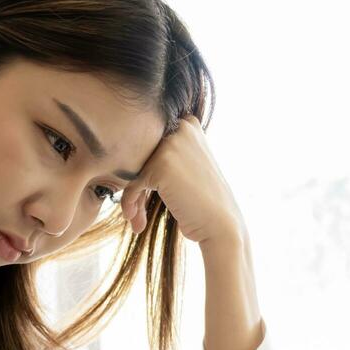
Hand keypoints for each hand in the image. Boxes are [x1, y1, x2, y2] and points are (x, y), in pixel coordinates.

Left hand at [117, 115, 244, 248]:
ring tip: (138, 219)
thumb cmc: (204, 200)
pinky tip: (137, 224)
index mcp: (189, 124)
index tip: (144, 195)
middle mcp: (181, 128)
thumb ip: (168, 153)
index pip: (151, 143)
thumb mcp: (191, 164)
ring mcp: (171, 145)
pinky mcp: (161, 165)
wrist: (221, 224)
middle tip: (138, 211)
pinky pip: (133, 185)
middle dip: (137, 184)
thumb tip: (128, 150)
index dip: (145, 170)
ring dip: (133, 198)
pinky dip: (130, 204)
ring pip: (135, 170)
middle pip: (141, 155)